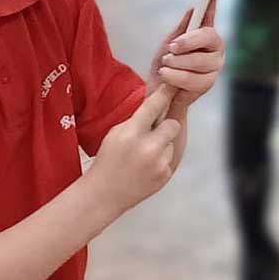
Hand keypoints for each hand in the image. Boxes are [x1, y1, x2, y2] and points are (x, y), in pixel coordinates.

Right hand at [87, 86, 181, 215]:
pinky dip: (162, 159)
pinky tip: (147, 166)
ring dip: (163, 145)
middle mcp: (148, 148)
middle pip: (173, 124)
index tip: (172, 85)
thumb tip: (156, 101)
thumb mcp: (115, 133)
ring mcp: (159, 163)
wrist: (105, 194)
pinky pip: (171, 157)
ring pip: (172, 142)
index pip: (154, 106)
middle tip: (154, 133)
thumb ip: (137, 119)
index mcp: (131, 133)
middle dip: (166, 126)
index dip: (165, 94)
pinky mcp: (165, 175)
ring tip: (144, 155)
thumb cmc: (108, 160)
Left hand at [149, 0, 223, 112]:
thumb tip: (192, 9)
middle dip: (186, 42)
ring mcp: (214, 66)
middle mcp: (214, 49)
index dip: (212, 0)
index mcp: (204, 36)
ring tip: (165, 66)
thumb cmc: (165, 68)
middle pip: (208, 37)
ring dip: (176, 63)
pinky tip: (167, 76)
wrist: (160, 96)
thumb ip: (181, 30)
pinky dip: (175, 76)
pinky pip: (193, 78)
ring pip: (199, 60)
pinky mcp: (209, 83)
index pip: (210, 15)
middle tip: (171, 49)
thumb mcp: (168, 45)